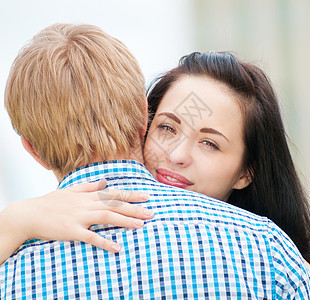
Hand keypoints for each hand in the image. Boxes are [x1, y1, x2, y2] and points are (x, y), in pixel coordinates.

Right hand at [1, 179, 152, 254]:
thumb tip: (103, 181)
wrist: (30, 214)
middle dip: (134, 208)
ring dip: (125, 221)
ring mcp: (80, 217)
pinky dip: (104, 242)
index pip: (113, 193)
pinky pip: (91, 237)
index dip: (130, 195)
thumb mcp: (70, 190)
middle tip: (151, 213)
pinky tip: (117, 247)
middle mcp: (87, 204)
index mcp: (87, 195)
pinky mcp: (72, 230)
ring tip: (141, 225)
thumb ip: (88, 186)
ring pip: (107, 217)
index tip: (146, 196)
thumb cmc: (51, 202)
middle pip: (115, 205)